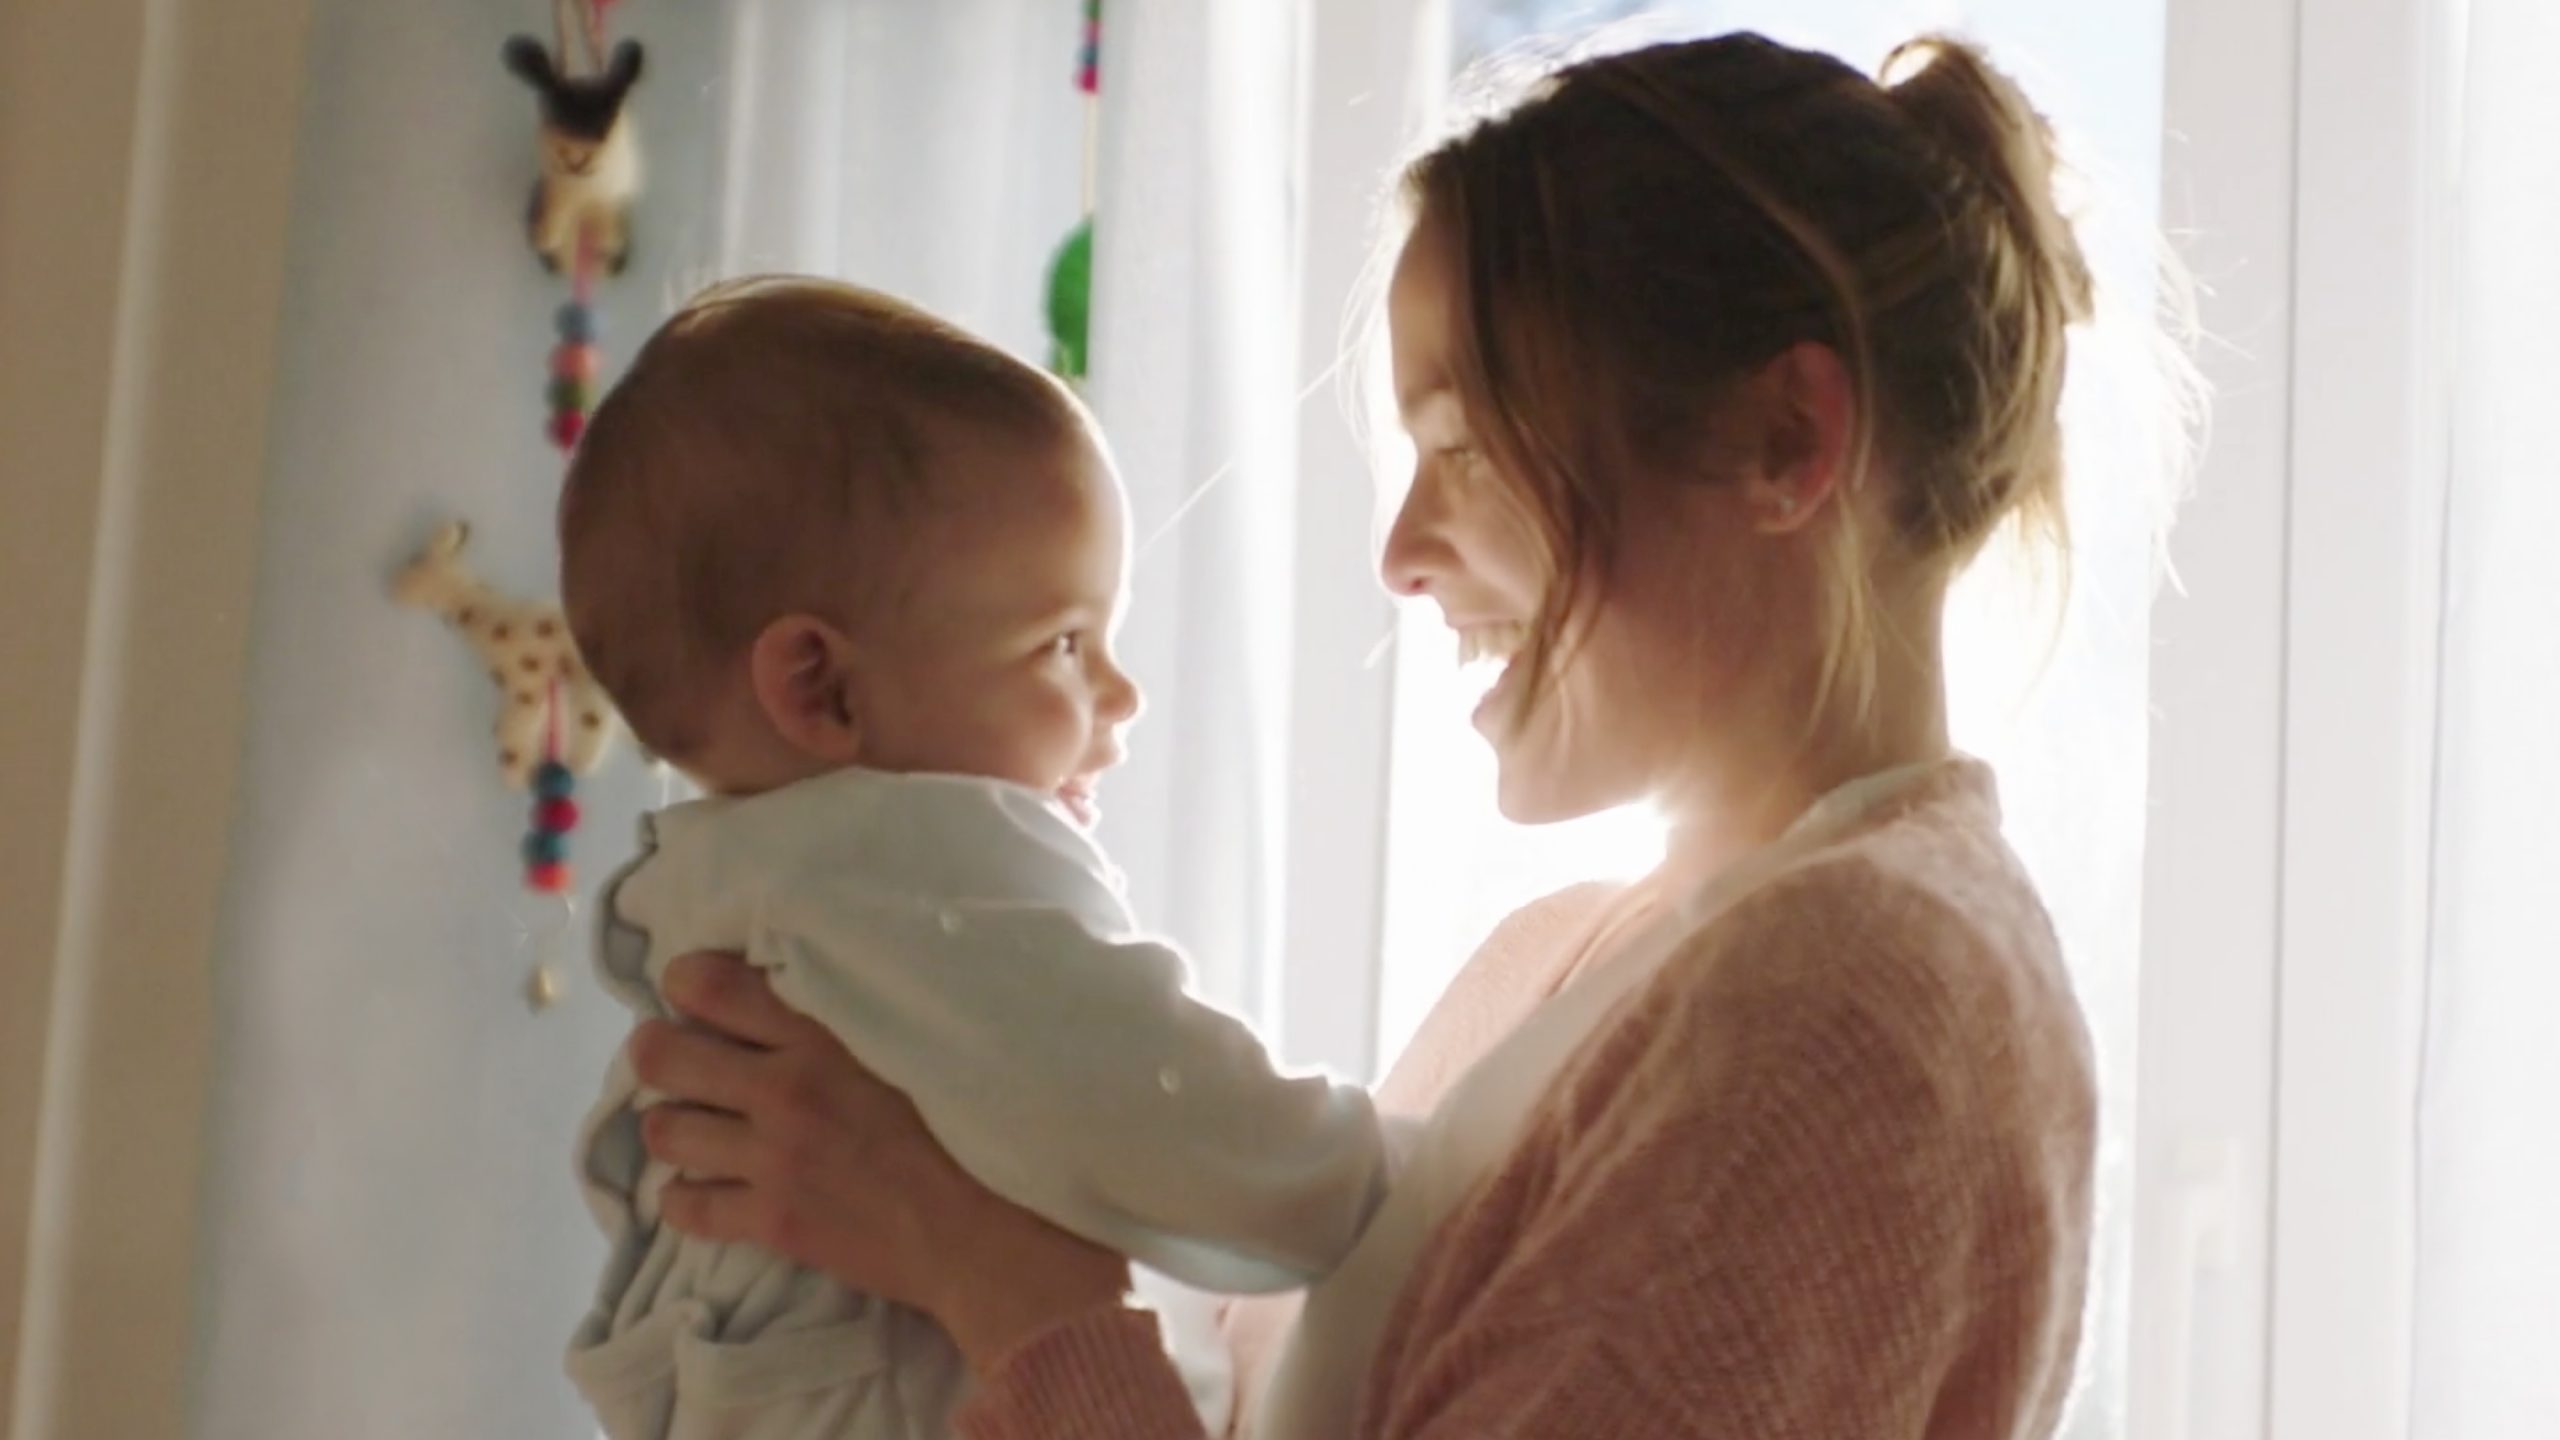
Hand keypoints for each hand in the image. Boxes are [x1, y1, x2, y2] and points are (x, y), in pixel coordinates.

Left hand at [630, 951, 1134, 1369]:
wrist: (986, 1229)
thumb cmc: (967, 1126)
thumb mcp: (912, 1040)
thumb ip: (849, 1011)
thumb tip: (797, 985)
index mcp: (823, 1032)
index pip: (711, 984)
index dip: (683, 982)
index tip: (687, 989)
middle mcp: (784, 1088)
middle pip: (664, 1056)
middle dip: (655, 1052)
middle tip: (668, 1056)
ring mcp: (773, 1158)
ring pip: (666, 1130)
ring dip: (670, 1124)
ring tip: (689, 1124)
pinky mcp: (773, 1220)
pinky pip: (688, 1206)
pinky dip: (682, 1196)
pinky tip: (699, 1188)